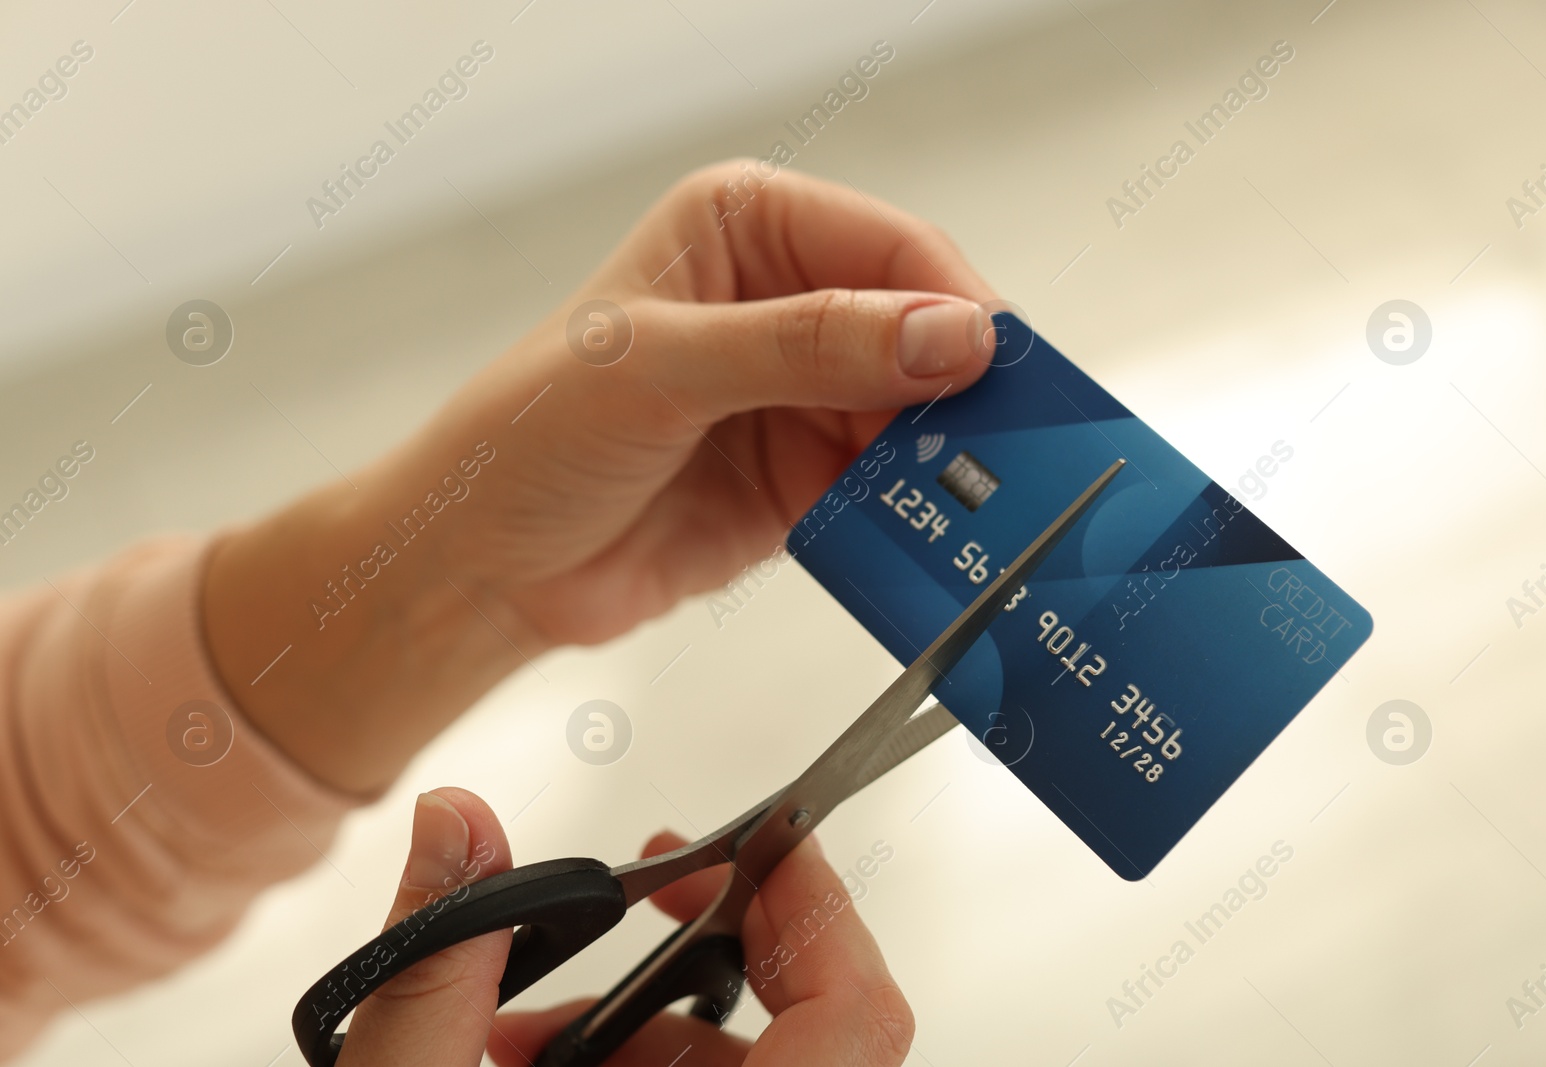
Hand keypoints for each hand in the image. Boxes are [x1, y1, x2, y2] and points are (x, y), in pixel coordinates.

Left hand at [203, 162, 996, 792]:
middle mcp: (786, 304)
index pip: (888, 248)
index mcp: (748, 229)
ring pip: (921, 417)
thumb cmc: (530, 435)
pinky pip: (894, 488)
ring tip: (989, 503)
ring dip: (953, 460)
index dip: (953, 303)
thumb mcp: (661, 368)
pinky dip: (922, 513)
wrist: (483, 565)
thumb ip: (808, 344)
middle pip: (923, 334)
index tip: (995, 367)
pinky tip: (942, 535)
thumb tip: (947, 335)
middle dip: (966, 392)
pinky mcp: (809, 479)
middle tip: (1018, 449)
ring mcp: (802, 396)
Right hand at [337, 789, 914, 1066]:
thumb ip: (431, 975)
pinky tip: (519, 1062)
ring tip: (511, 1020)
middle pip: (805, 1030)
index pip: (860, 1017)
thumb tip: (455, 828)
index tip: (757, 845)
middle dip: (698, 953)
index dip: (821, 907)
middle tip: (638, 897)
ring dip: (638, 1029)